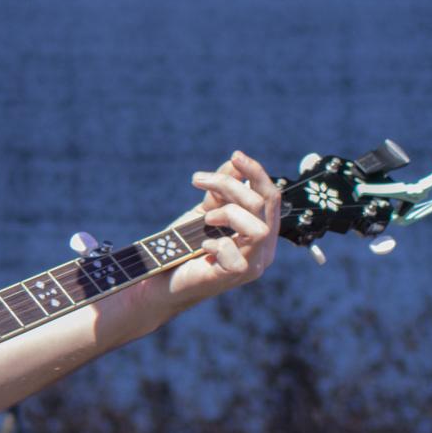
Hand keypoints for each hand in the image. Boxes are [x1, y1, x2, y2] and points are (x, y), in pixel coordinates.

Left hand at [162, 151, 281, 307]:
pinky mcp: (236, 276)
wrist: (160, 277)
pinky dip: (217, 242)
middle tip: (198, 179)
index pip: (271, 197)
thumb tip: (235, 163)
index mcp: (261, 231)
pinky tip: (203, 246)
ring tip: (205, 218)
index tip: (235, 155)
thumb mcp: (206, 210)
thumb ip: (222, 190)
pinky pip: (236, 252)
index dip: (256, 173)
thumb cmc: (185, 246)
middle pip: (264, 204)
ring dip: (228, 213)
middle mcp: (264, 250)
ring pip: (257, 226)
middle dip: (231, 184)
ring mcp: (253, 265)